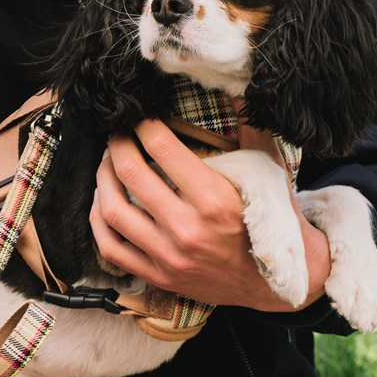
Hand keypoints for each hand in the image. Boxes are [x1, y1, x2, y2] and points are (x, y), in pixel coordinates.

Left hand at [90, 119, 329, 312]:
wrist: (277, 285)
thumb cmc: (272, 223)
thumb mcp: (270, 175)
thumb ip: (252, 132)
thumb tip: (237, 91)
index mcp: (215, 200)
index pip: (162, 148)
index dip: (144, 125)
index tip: (140, 117)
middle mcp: (188, 229)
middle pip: (131, 174)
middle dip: (117, 145)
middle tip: (117, 134)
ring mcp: (169, 256)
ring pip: (113, 210)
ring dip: (102, 178)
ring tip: (107, 163)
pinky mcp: (158, 276)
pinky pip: (111, 248)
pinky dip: (99, 221)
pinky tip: (103, 201)